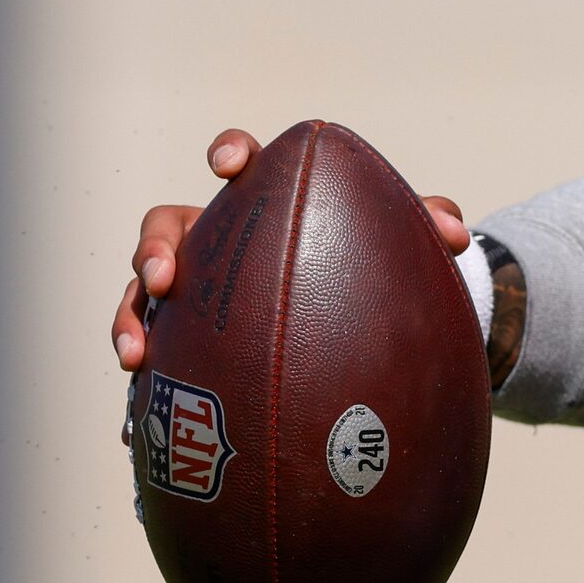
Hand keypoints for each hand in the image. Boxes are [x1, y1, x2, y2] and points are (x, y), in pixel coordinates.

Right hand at [110, 127, 469, 371]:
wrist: (358, 328)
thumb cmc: (372, 264)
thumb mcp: (403, 244)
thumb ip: (430, 225)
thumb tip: (455, 236)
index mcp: (263, 201)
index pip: (239, 162)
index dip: (228, 152)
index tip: (230, 165)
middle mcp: (216, 240)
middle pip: (163, 227)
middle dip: (152, 248)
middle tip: (164, 278)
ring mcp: (192, 294)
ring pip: (140, 297)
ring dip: (128, 321)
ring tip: (136, 358)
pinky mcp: (182, 346)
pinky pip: (152, 363)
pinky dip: (141, 391)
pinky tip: (138, 430)